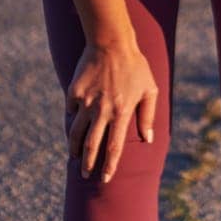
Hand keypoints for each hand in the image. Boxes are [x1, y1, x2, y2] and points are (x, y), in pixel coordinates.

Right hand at [66, 39, 157, 182]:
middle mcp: (102, 110)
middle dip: (87, 164)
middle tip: (85, 175)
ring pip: (76, 132)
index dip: (109, 165)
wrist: (111, 42)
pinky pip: (70, 112)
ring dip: (75, 147)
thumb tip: (147, 139)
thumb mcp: (150, 89)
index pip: (114, 147)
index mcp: (122, 112)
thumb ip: (148, 115)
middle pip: (92, 145)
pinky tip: (73, 127)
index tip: (105, 179)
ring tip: (75, 156)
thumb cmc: (135, 66)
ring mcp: (86, 102)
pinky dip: (71, 121)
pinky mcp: (74, 92)